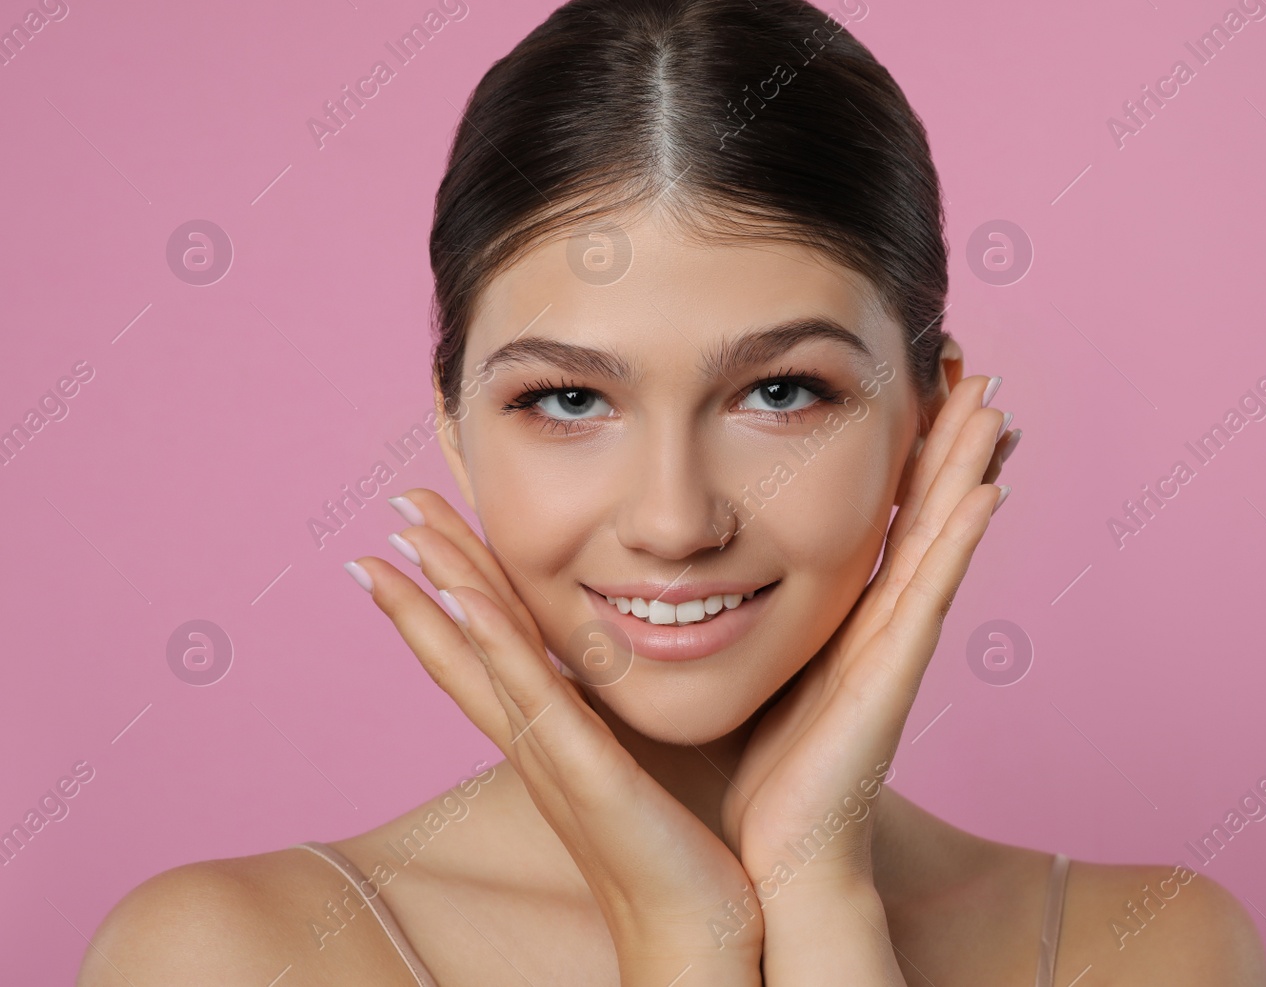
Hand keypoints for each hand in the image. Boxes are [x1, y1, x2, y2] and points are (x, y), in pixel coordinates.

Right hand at [347, 490, 761, 985]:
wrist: (698, 934)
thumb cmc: (684, 852)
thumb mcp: (651, 756)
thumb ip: (634, 706)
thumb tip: (651, 649)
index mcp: (554, 734)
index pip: (493, 644)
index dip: (457, 584)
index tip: (430, 525)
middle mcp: (538, 742)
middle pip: (469, 639)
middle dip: (432, 569)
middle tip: (397, 501)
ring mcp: (552, 759)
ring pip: (483, 659)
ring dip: (441, 593)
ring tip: (399, 535)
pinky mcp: (584, 779)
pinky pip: (531, 702)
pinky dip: (493, 647)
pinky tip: (467, 599)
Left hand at [723, 373, 1012, 892]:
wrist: (765, 861)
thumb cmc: (741, 777)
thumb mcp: (726, 670)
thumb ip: (709, 617)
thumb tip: (661, 569)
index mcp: (836, 620)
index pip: (873, 517)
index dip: (896, 455)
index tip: (906, 388)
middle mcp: (874, 623)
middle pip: (918, 511)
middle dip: (944, 440)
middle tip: (968, 368)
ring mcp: (891, 645)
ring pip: (937, 534)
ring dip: (965, 466)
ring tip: (992, 401)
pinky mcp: (894, 674)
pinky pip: (931, 590)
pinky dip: (960, 537)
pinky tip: (989, 486)